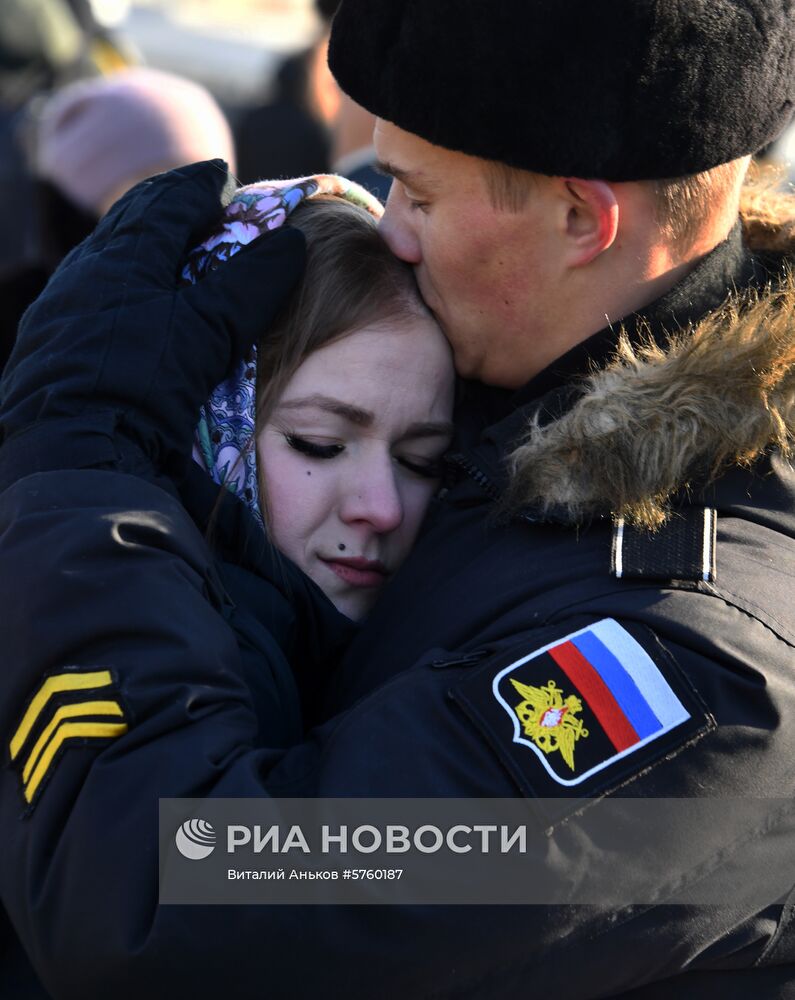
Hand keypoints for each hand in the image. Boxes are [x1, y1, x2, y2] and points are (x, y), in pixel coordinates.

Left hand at [0, 159, 304, 481]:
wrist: (75, 448)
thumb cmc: (143, 381)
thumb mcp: (207, 331)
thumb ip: (249, 285)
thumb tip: (292, 241)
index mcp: (123, 255)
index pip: (165, 202)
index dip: (197, 187)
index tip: (221, 178)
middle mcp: (85, 271)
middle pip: (130, 224)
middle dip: (166, 211)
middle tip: (196, 209)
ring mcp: (62, 307)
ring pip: (107, 261)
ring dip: (141, 250)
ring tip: (170, 258)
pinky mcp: (51, 343)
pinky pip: (91, 296)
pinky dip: (121, 288)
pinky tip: (132, 310)